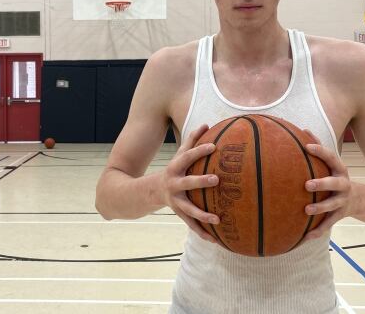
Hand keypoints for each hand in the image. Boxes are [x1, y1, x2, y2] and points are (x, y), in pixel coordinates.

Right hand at [159, 123, 219, 242]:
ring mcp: (175, 201)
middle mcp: (174, 185)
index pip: (188, 157)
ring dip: (203, 215)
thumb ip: (192, 140)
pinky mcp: (179, 214)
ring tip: (217, 219)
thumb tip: (206, 123)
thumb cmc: (172, 169)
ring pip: (189, 209)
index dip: (199, 151)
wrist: (147, 192)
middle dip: (201, 181)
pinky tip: (216, 240)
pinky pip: (191, 225)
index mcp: (175, 168)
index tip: (214, 146)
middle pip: (188, 183)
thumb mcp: (178, 155)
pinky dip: (202, 232)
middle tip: (216, 179)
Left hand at [301, 129, 359, 240]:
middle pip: (335, 183)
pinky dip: (317, 232)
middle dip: (322, 183)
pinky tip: (304, 238)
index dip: (320, 151)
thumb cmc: (337, 177)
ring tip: (306, 210)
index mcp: (339, 170)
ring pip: (332, 205)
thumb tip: (302, 129)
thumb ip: (319, 147)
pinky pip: (328, 224)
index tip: (306, 146)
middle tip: (306, 184)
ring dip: (320, 208)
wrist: (363, 200)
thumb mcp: (333, 163)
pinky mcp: (340, 215)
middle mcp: (343, 185)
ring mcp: (342, 201)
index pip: (331, 157)